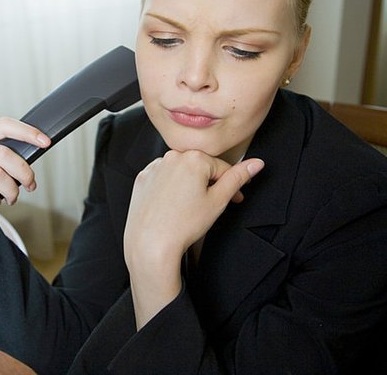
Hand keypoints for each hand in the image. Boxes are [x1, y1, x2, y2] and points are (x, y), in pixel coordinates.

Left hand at [123, 150, 263, 328]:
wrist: (150, 242)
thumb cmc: (183, 225)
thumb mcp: (218, 201)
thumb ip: (238, 178)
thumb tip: (256, 163)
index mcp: (194, 158)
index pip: (222, 168)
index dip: (231, 185)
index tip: (236, 198)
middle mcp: (172, 156)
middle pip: (200, 168)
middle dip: (209, 184)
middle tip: (210, 206)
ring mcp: (155, 167)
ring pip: (180, 172)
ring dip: (189, 185)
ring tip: (188, 209)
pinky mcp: (142, 178)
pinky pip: (162, 178)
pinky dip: (170, 188)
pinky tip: (172, 205)